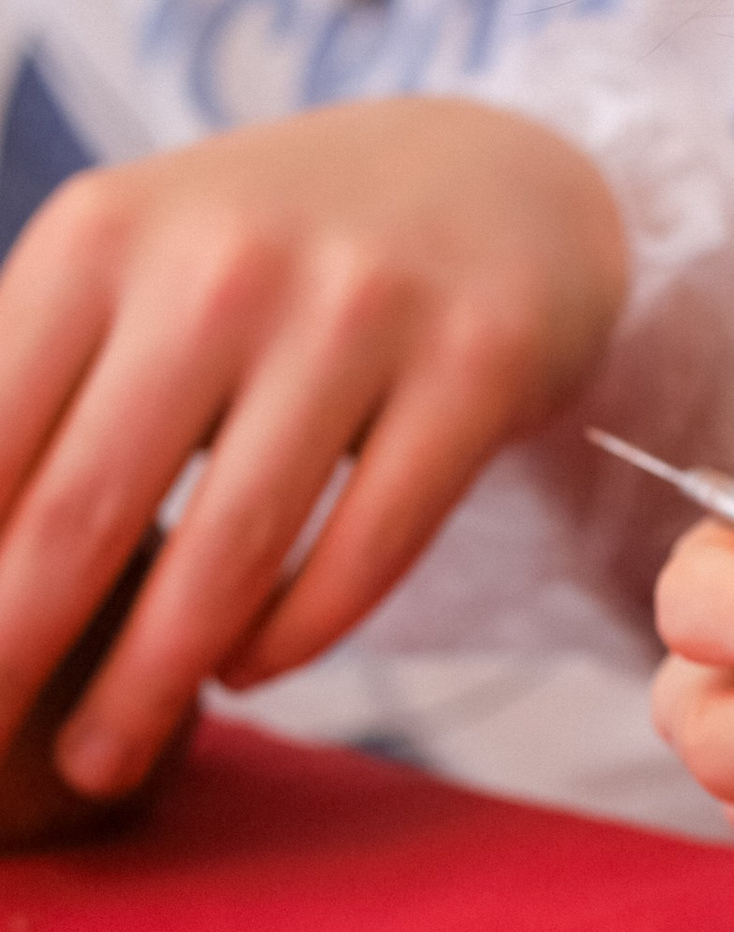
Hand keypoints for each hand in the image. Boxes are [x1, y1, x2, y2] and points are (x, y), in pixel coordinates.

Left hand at [0, 100, 626, 796]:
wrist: (489, 175)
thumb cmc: (266, 250)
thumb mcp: (130, 265)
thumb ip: (29, 383)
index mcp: (101, 233)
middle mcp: (223, 260)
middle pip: (85, 511)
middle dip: (17, 656)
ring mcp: (361, 309)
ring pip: (229, 552)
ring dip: (149, 686)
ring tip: (106, 756)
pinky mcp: (479, 366)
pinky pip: (365, 550)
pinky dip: (292, 636)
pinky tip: (245, 670)